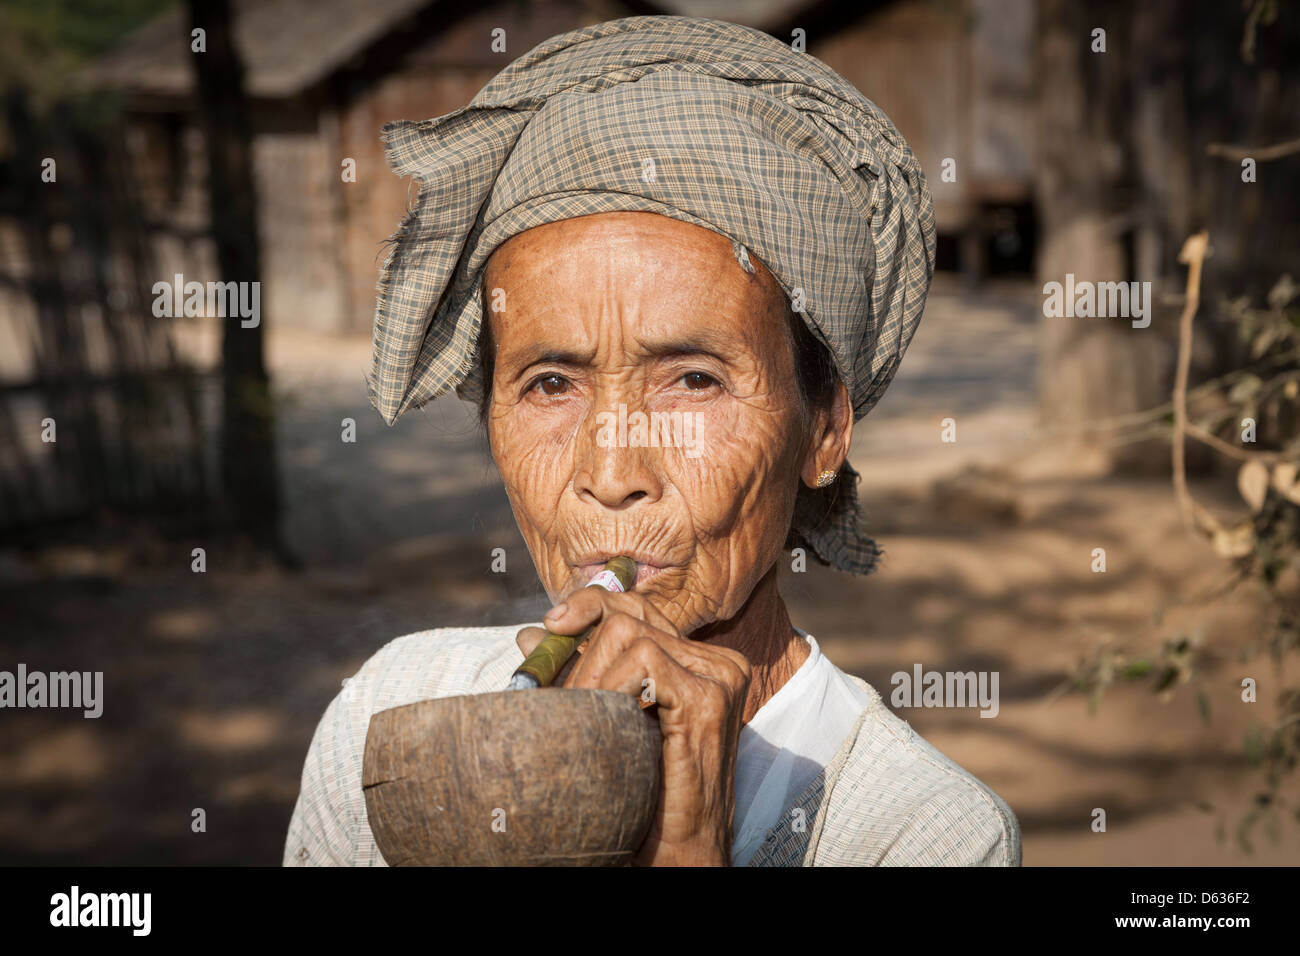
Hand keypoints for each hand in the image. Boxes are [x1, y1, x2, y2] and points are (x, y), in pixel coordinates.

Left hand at [515, 589, 750, 864]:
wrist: (676, 853)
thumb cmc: (644, 794)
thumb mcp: (609, 719)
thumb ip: (579, 671)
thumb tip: (530, 633)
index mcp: (700, 662)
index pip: (638, 608)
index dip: (589, 607)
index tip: (549, 625)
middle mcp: (718, 662)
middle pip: (630, 615)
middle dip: (577, 645)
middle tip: (549, 682)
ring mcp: (719, 677)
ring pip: (631, 633)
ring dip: (587, 672)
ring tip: (574, 711)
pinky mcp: (709, 697)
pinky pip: (642, 661)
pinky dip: (608, 685)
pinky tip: (602, 718)